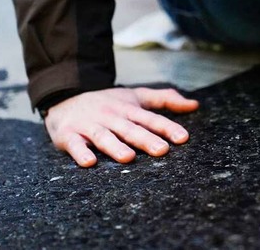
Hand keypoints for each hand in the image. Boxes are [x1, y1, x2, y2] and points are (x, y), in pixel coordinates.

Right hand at [43, 87, 198, 166]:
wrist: (64, 96)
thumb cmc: (107, 102)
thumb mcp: (136, 96)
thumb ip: (164, 99)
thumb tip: (195, 104)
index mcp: (128, 109)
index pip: (151, 119)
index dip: (167, 127)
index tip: (183, 138)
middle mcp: (111, 117)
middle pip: (130, 129)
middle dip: (146, 139)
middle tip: (161, 151)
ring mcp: (90, 126)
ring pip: (104, 137)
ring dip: (116, 147)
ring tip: (128, 157)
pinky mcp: (69, 135)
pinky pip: (74, 145)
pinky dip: (80, 153)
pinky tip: (89, 162)